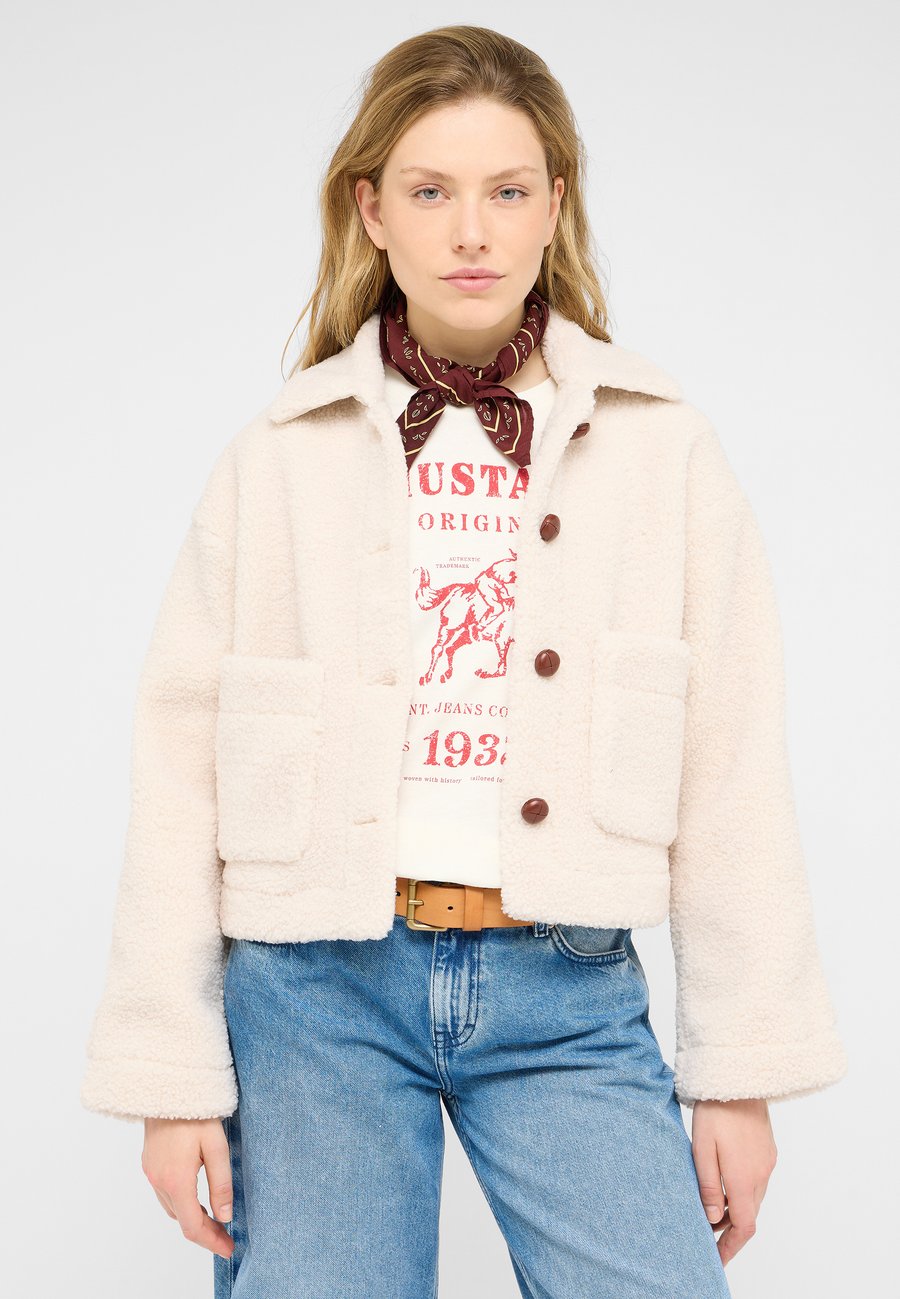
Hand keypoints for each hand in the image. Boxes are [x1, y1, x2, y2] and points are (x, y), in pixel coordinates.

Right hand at [141, 1117, 234, 1259]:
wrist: (167, 1087)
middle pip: (181, 1219)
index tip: (228, 1249)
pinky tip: (196, 1196)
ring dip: (192, 1217)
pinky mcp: (149, 1164)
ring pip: (172, 1208)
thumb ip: (221, 1183)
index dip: (211, 1241)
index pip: (192, 1226)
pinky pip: (165, 1193)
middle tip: (227, 1234)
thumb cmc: (196, 1113)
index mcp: (176, 1180)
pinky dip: (182, 1202)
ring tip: (215, 1217)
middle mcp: (159, 1181)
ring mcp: (151, 1173)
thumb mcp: (217, 1146)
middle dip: (204, 1231)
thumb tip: (225, 1215)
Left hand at [690, 1098, 776, 1266]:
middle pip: (749, 1215)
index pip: (743, 1227)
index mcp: (744, 1179)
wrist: (740, 1079)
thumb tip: (712, 1218)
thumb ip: (708, 1186)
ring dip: (736, 1210)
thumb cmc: (716, 1112)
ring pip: (753, 1199)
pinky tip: (725, 1183)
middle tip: (708, 1235)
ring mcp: (767, 1162)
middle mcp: (761, 1175)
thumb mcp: (702, 1149)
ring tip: (711, 1209)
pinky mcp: (768, 1151)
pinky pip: (757, 1181)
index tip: (717, 1258)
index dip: (731, 1247)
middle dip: (730, 1230)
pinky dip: (742, 1192)